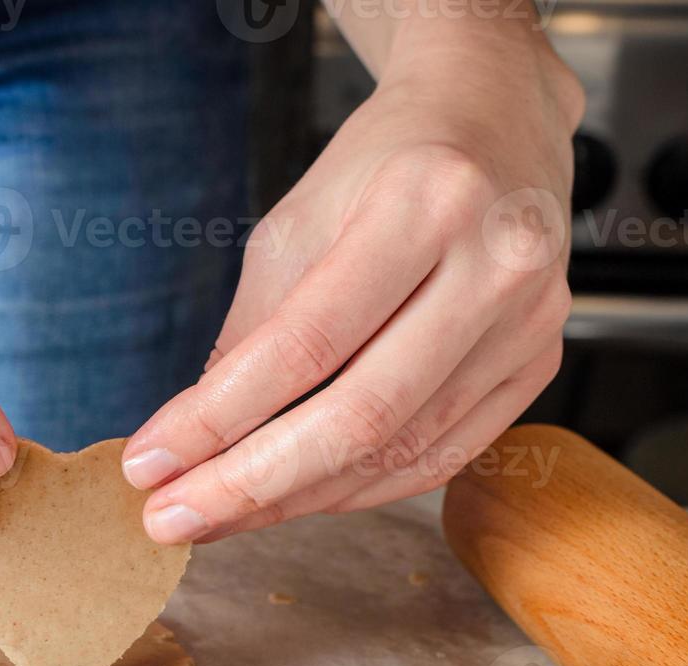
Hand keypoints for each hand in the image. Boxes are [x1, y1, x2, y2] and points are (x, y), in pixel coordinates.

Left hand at [123, 45, 582, 543]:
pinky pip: (438, 458)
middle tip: (172, 519)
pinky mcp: (538, 365)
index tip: (150, 463)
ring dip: (295, 499)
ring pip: (398, 452)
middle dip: (250, 483)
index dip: (217, 418)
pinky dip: (357, 490)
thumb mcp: (296, 224)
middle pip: (361, 416)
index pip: (304, 344)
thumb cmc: (382, 167)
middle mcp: (496, 264)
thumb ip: (250, 334)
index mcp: (426, 203)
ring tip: (217, 516)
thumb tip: (193, 441)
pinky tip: (294, 499)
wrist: (493, 123)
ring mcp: (531, 322)